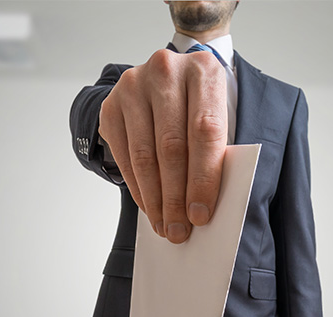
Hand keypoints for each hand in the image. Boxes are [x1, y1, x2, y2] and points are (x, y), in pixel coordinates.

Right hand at [98, 48, 227, 243]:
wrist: (171, 76)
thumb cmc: (202, 105)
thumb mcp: (220, 115)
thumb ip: (218, 150)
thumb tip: (204, 206)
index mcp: (204, 70)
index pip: (204, 131)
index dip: (203, 177)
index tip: (200, 214)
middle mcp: (166, 70)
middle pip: (171, 146)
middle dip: (175, 196)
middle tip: (179, 230)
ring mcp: (134, 85)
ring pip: (144, 154)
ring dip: (154, 198)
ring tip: (164, 224)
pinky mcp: (111, 104)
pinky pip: (123, 155)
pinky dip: (137, 186)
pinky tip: (149, 206)